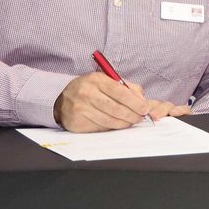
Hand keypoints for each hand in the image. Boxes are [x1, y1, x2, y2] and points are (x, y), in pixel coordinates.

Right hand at [54, 71, 189, 131]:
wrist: (64, 100)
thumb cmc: (91, 89)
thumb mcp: (107, 81)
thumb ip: (127, 88)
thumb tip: (143, 100)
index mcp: (96, 80)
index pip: (120, 92)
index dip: (135, 102)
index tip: (145, 108)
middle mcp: (86, 93)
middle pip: (116, 108)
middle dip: (132, 115)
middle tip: (141, 118)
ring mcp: (79, 108)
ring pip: (109, 120)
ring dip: (124, 123)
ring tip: (131, 122)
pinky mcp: (76, 122)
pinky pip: (100, 128)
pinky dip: (112, 128)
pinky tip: (117, 125)